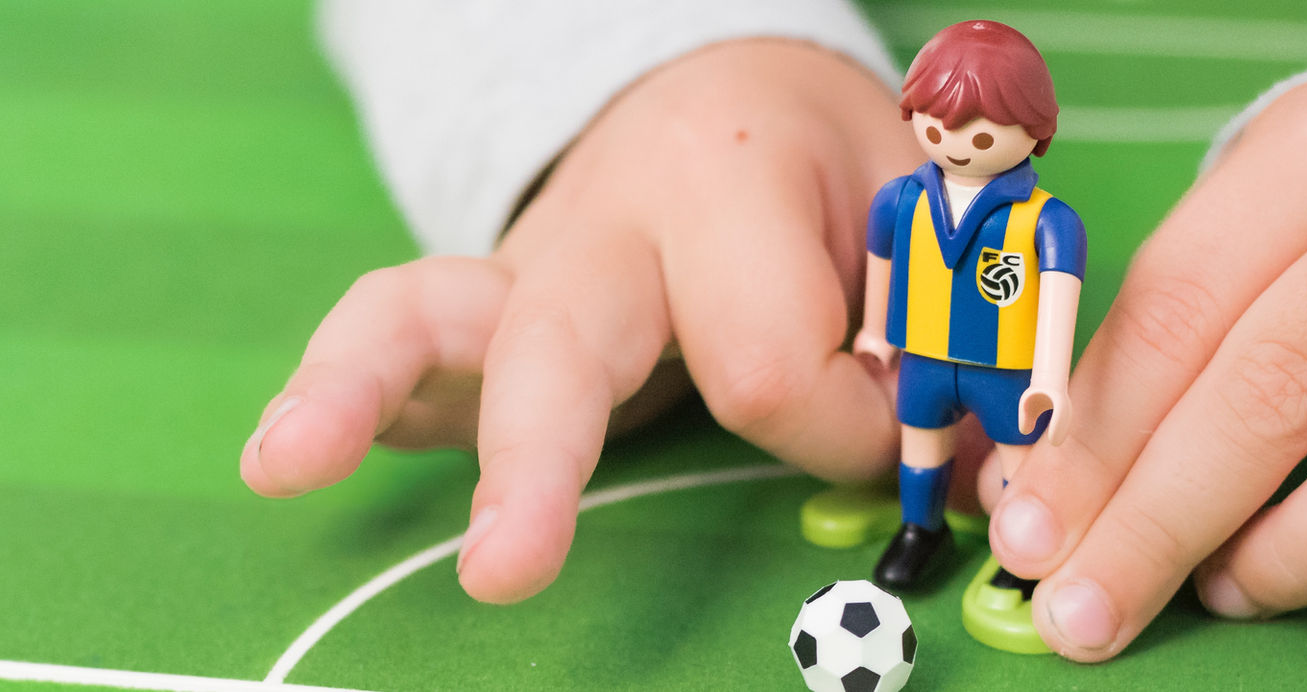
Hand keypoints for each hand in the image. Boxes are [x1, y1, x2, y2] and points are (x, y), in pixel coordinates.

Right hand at [238, 40, 919, 603]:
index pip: (773, 367)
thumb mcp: (920, 211)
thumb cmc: (831, 163)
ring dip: (360, 395)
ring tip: (285, 464)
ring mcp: (530, 268)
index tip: (904, 427)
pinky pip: (405, 341)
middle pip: (564, 347)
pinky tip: (301, 455)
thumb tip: (976, 469)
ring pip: (425, 316)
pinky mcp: (486, 308)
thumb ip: (943, 326)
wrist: (724, 95)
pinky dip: (366, 400)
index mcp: (730, 183)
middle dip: (538, 464)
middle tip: (506, 570)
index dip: (849, 428)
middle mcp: (609, 224)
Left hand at [990, 71, 1306, 684]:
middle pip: (1285, 383)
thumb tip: (1045, 496)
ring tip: (1232, 589)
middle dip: (1164, 517)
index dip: (1096, 435)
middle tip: (1090, 606)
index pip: (1184, 305)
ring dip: (1305, 551)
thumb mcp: (1254, 220)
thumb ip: (1158, 344)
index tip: (1032, 531)